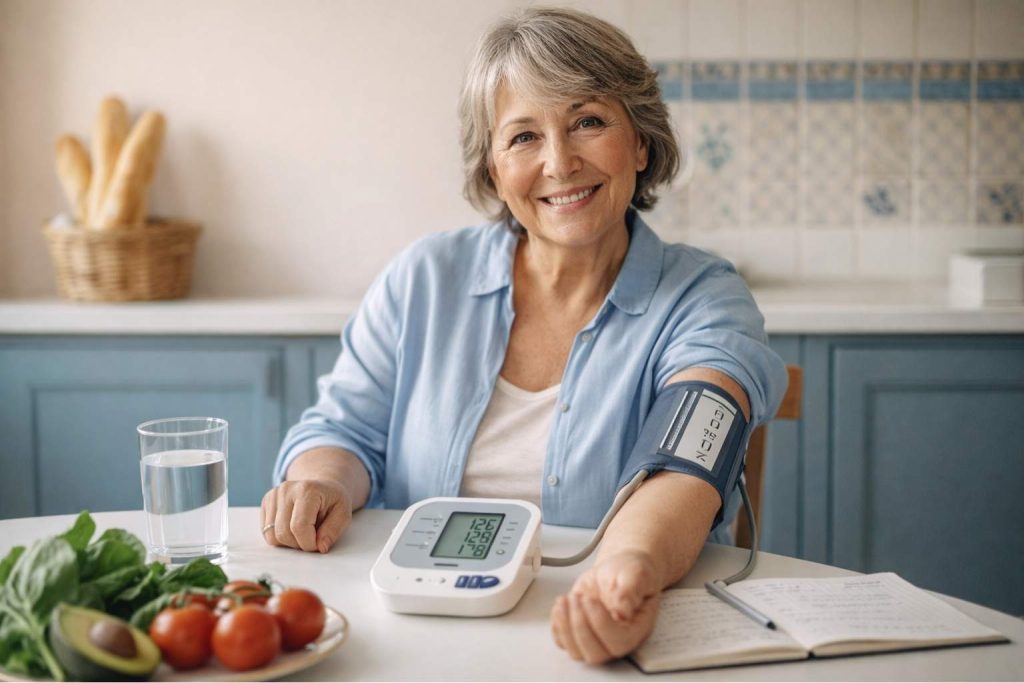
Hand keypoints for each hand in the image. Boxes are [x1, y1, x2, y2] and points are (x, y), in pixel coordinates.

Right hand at [260, 479, 353, 552]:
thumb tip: (321, 547)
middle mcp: (286, 490)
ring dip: (288, 542)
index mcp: (307, 490)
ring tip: (303, 532)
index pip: (299, 527)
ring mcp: (274, 495)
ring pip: (272, 536)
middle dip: (299, 544)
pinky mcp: (266, 501)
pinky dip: (279, 537)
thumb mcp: (344, 513)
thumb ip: (334, 530)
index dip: (308, 543)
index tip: (318, 544)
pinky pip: (266, 531)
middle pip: (283, 533)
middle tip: (312, 538)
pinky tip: (292, 528)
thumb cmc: (333, 501)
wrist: (322, 487)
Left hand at [550, 550, 661, 664]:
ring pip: (577, 652)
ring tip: (565, 599)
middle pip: (596, 654)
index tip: (590, 599)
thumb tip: (623, 612)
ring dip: (565, 626)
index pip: (618, 642)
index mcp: (636, 628)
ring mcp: (596, 638)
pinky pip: (563, 642)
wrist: (616, 568)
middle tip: (577, 598)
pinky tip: (561, 606)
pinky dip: (557, 626)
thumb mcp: (635, 574)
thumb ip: (630, 591)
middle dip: (580, 625)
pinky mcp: (579, 632)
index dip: (600, 624)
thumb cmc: (629, 572)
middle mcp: (616, 639)